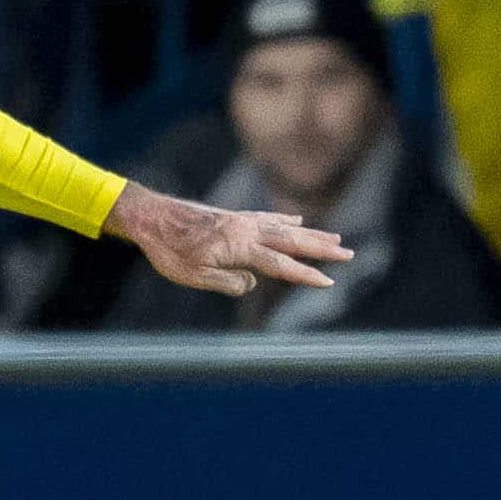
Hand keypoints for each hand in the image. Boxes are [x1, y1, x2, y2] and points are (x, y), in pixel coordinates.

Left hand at [108, 183, 351, 296]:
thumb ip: (228, 282)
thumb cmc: (169, 250)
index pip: (281, 264)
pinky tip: (297, 221)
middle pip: (293, 241)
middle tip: (349, 253)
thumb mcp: (196, 275)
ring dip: (312, 235)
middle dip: (322, 249)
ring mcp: (241, 221)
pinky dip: (286, 220)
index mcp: (240, 246)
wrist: (151, 217)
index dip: (305, 275)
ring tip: (336, 238)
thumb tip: (252, 283)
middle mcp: (246, 230)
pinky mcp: (233, 217)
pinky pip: (268, 218)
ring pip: (285, 228)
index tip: (328, 282)